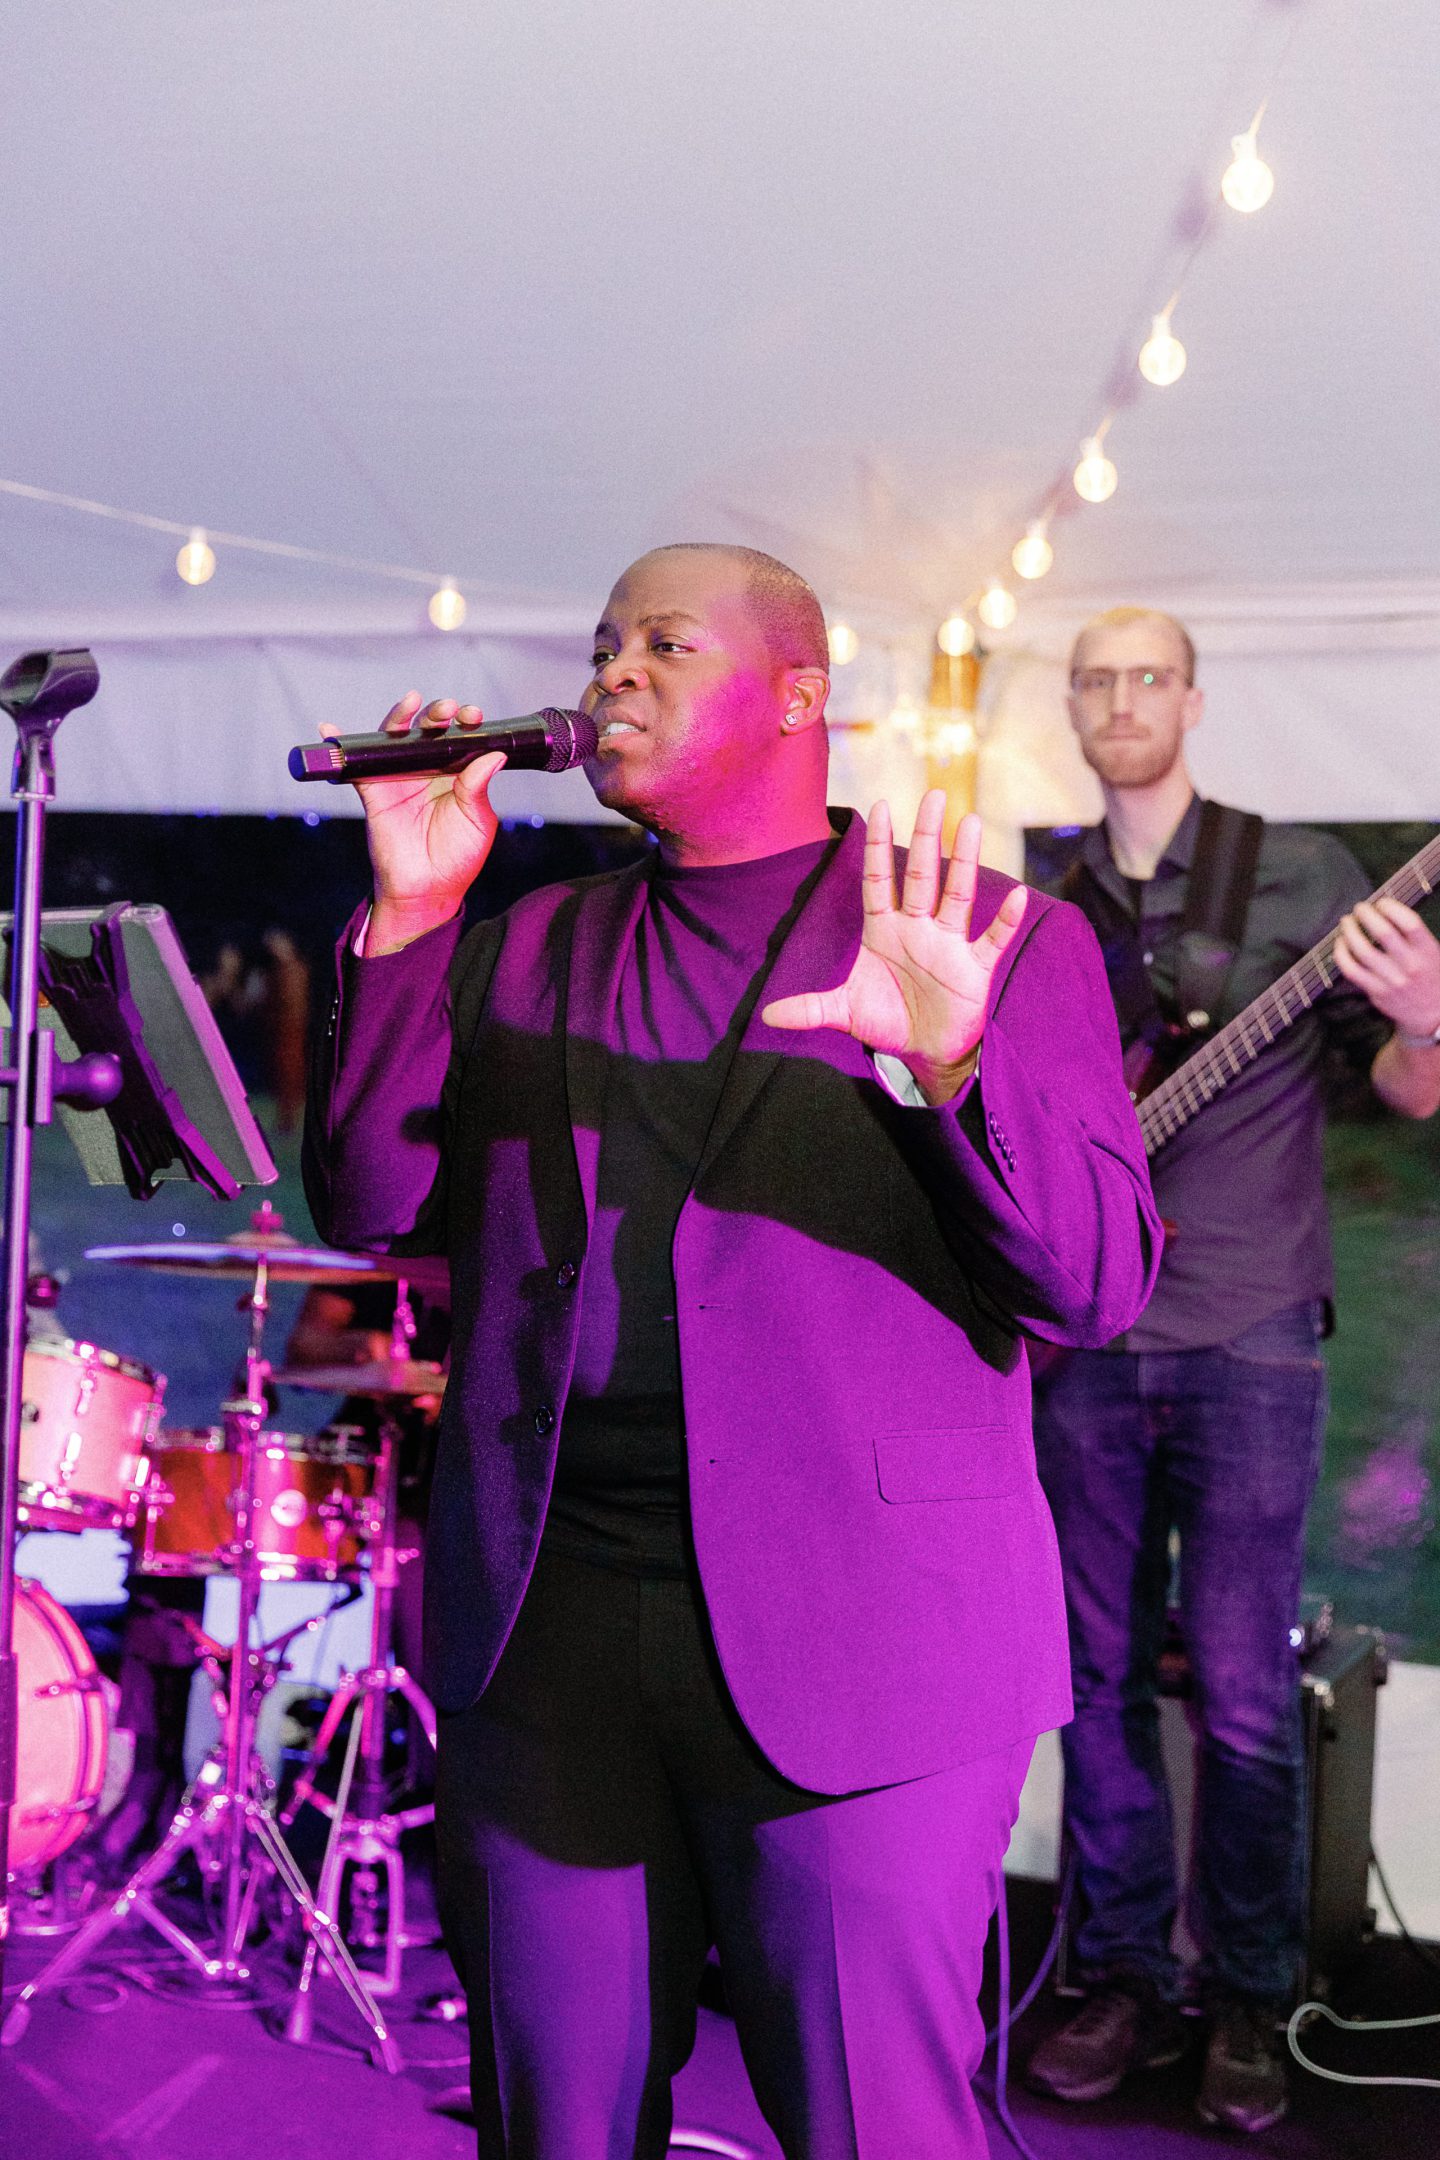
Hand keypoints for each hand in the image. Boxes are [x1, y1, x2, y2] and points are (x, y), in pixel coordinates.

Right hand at [325, 694, 505, 951]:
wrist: (429, 890)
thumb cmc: (458, 858)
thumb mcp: (477, 820)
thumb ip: (479, 786)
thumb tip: (494, 754)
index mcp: (456, 773)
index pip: (459, 738)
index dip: (465, 723)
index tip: (473, 716)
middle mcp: (427, 769)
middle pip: (428, 731)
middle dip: (437, 714)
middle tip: (447, 710)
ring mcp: (399, 777)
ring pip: (395, 739)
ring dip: (400, 717)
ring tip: (410, 702)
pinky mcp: (374, 791)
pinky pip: (357, 765)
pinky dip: (341, 746)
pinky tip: (330, 728)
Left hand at [762, 793, 1026, 1102]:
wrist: (924, 1051)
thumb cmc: (886, 1019)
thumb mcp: (844, 1013)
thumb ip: (809, 1009)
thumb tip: (765, 1017)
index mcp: (884, 930)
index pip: (880, 880)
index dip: (879, 847)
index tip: (880, 807)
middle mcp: (918, 929)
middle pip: (923, 876)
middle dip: (927, 837)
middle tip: (934, 796)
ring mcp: (948, 945)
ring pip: (957, 896)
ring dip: (965, 862)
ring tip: (971, 823)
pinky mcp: (974, 969)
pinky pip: (992, 939)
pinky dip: (1004, 920)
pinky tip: (1016, 895)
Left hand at [1332, 897, 1439, 1038]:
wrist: (1432, 1015)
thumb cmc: (1430, 976)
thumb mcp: (1433, 953)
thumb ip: (1413, 936)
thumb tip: (1383, 911)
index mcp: (1428, 951)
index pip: (1409, 922)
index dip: (1392, 907)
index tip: (1382, 902)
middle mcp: (1410, 965)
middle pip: (1383, 932)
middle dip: (1367, 915)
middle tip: (1360, 908)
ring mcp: (1392, 980)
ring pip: (1362, 950)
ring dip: (1350, 931)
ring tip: (1347, 921)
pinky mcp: (1376, 993)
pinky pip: (1351, 970)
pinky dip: (1341, 953)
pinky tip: (1340, 943)